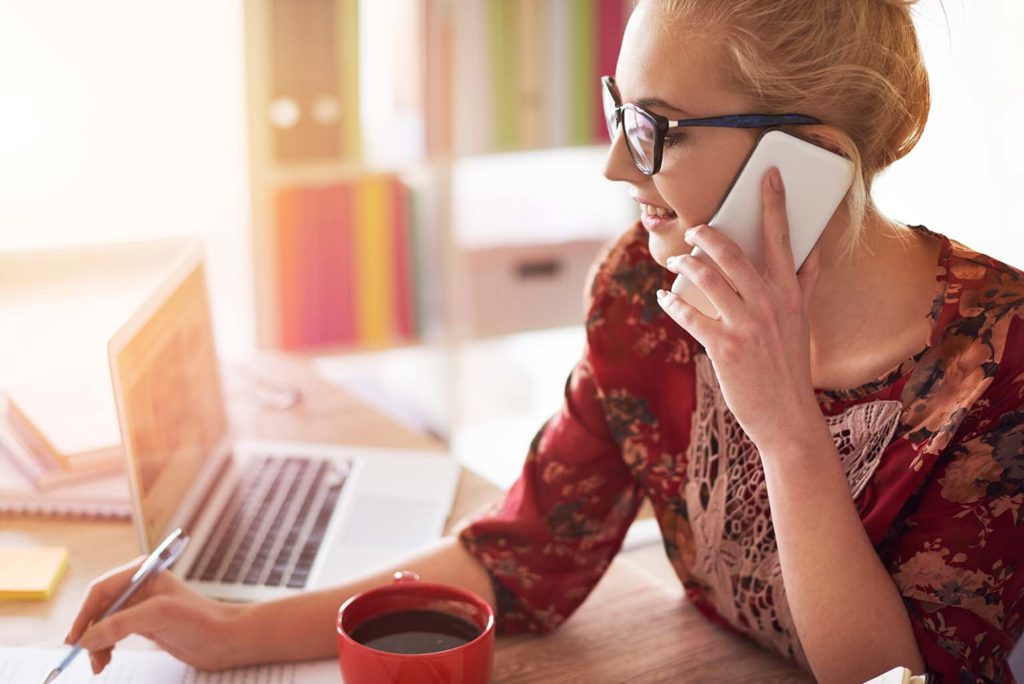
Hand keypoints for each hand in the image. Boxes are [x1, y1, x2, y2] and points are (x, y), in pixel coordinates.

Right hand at [66, 556, 248, 673]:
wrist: (223, 638)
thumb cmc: (199, 620)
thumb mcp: (157, 616)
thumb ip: (120, 624)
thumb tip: (85, 639)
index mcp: (142, 573)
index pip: (100, 590)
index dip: (83, 614)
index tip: (74, 640)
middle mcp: (138, 586)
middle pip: (98, 608)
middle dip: (89, 633)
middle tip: (86, 658)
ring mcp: (140, 605)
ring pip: (103, 623)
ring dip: (96, 644)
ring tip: (100, 665)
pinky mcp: (143, 623)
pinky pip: (113, 633)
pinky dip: (105, 647)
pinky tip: (106, 660)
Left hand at [656, 167, 822, 450]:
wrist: (788, 415)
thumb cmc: (791, 365)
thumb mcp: (803, 321)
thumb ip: (805, 283)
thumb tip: (812, 250)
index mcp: (791, 293)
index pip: (783, 239)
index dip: (774, 204)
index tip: (767, 175)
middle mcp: (770, 304)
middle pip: (733, 254)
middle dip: (709, 234)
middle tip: (695, 227)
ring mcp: (746, 325)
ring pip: (707, 279)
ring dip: (686, 265)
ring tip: (676, 261)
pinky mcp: (724, 347)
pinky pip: (690, 315)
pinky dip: (673, 304)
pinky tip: (665, 299)